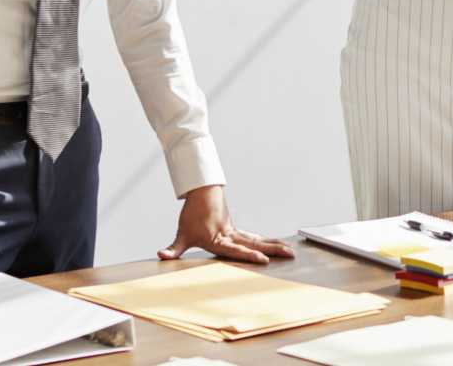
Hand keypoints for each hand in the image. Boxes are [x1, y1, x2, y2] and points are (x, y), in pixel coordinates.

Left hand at [159, 185, 295, 263]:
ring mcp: (236, 232)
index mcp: (219, 239)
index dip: (249, 256)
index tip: (264, 260)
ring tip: (290, 251)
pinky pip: (254, 238)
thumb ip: (173, 249)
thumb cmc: (192, 214)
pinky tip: (277, 245)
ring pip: (258, 240)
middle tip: (290, 254)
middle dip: (273, 250)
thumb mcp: (182, 234)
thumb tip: (161, 255)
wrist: (202, 191)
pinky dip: (267, 241)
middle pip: (255, 244)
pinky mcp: (236, 230)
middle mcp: (231, 235)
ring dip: (274, 245)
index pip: (236, 250)